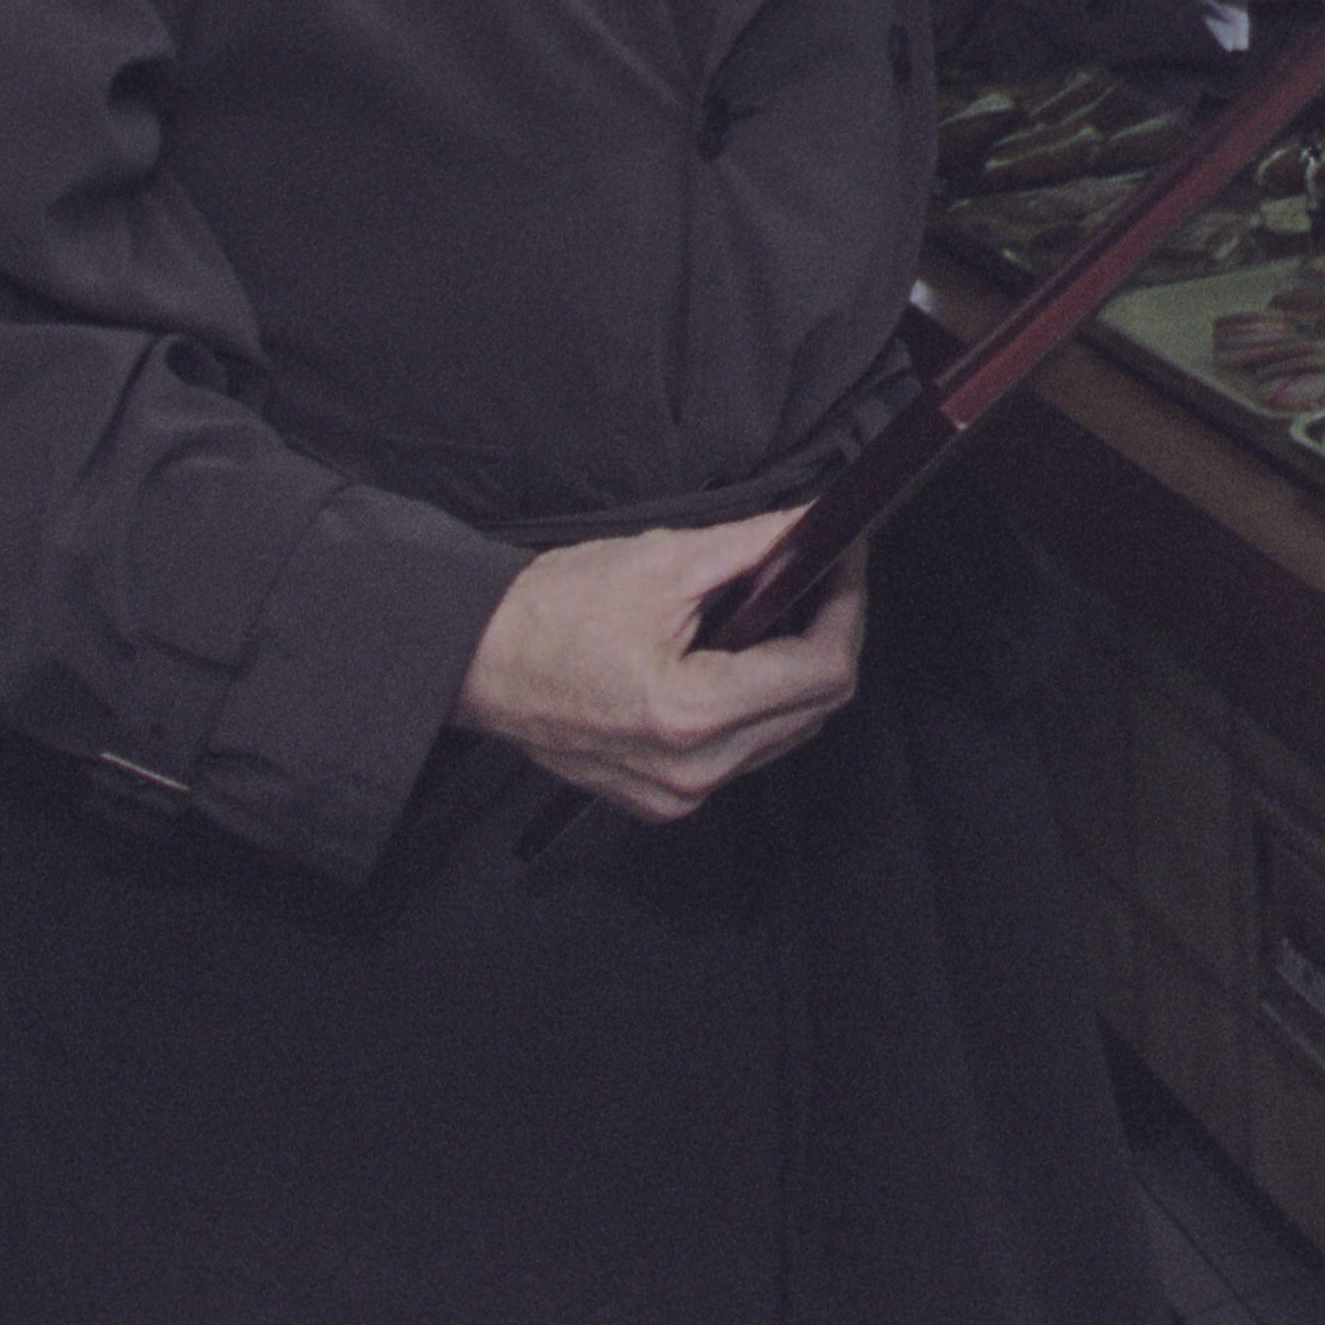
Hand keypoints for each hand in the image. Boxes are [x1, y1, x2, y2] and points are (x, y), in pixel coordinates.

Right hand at [460, 524, 871, 824]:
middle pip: (815, 708)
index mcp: (693, 715)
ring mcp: (679, 796)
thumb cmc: (550, 612)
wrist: (476, 662)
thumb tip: (814, 523)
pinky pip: (745, 754)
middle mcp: (694, 772)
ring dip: (796, 673)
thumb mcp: (661, 561)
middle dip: (829, 636)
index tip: (847, 562)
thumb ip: (752, 546)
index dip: (849, 609)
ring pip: (786, 733)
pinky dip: (758, 705)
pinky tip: (740, 659)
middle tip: (822, 577)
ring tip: (781, 612)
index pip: (823, 672)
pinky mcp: (665, 801)